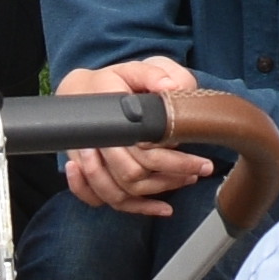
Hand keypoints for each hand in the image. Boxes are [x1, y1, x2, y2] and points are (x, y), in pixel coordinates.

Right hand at [57, 58, 207, 211]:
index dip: (174, 162)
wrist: (76, 93)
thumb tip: (173, 87)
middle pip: (132, 177)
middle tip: (200, 171)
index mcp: (108, 122)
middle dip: (170, 179)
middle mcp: (94, 147)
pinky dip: (133, 209)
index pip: (143, 152)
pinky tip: (162, 209)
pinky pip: (104, 201)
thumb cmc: (109, 83)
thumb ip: (153, 74)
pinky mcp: (88, 176)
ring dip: (156, 194)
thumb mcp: (132, 70)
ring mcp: (88, 165)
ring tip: (186, 182)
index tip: (201, 163)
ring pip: (120, 194)